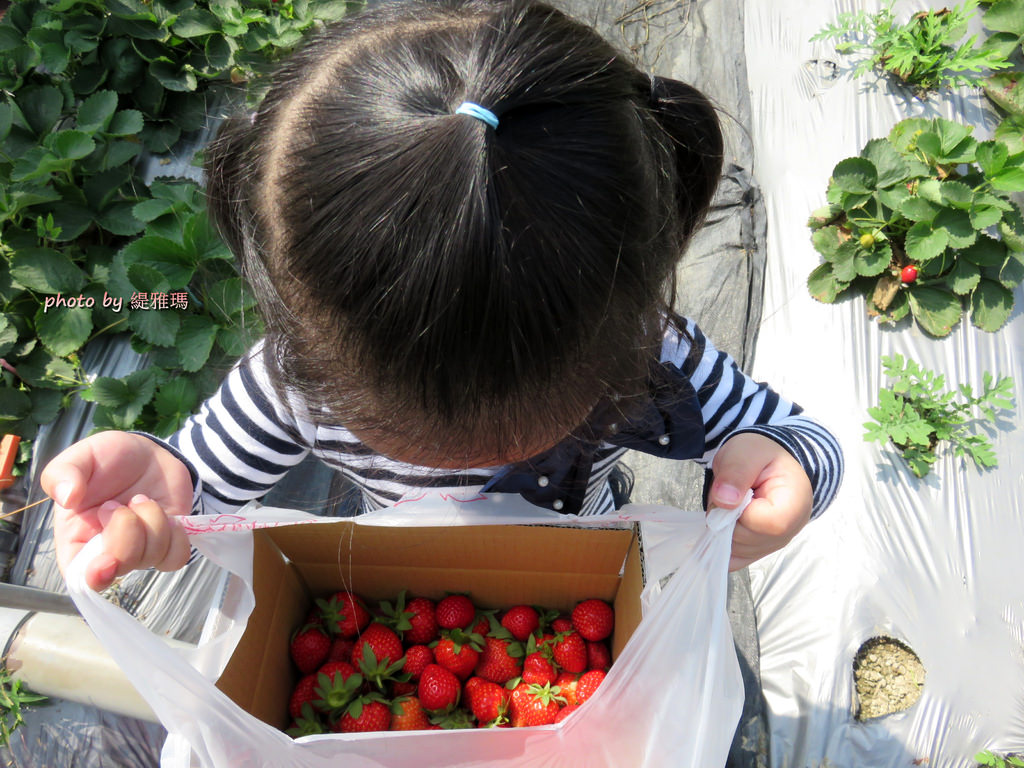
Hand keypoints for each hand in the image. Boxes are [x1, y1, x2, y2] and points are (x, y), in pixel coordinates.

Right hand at [40, 431, 194, 590]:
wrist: (147, 454)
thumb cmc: (107, 459)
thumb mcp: (80, 457)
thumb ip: (63, 473)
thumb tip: (66, 497)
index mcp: (76, 539)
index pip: (81, 578)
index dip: (95, 577)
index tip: (107, 561)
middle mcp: (108, 551)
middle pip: (120, 567)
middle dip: (126, 532)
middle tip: (117, 504)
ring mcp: (140, 549)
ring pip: (152, 558)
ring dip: (152, 522)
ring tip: (141, 499)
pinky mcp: (167, 543)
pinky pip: (177, 557)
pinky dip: (177, 536)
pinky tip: (169, 515)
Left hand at [708, 432, 812, 570]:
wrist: (768, 462)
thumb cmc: (761, 455)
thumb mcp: (746, 453)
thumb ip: (736, 473)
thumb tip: (724, 500)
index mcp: (793, 505)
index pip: (757, 523)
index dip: (734, 510)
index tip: (731, 490)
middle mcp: (789, 532)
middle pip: (743, 540)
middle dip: (723, 517)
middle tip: (727, 493)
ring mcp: (774, 544)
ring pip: (734, 550)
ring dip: (721, 527)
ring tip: (731, 504)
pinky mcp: (759, 550)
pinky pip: (734, 559)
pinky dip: (720, 544)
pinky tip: (722, 522)